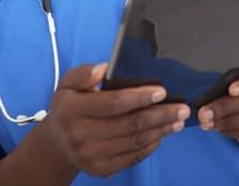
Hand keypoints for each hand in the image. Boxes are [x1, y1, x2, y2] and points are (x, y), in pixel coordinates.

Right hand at [43, 63, 189, 176]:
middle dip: (160, 115)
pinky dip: (150, 145)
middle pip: (129, 124)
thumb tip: (103, 69)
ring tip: (177, 120)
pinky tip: (161, 134)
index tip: (161, 91)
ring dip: (160, 130)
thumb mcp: (67, 83)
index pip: (113, 103)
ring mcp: (91, 156)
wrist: (57, 143)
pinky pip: (132, 157)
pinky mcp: (100, 169)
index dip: (139, 97)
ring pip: (134, 142)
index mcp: (72, 110)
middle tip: (181, 109)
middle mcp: (81, 136)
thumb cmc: (68, 107)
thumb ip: (83, 73)